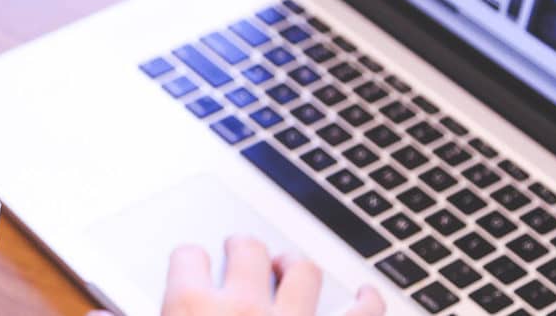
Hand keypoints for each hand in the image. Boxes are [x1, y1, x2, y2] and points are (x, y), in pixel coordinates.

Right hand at [87, 236, 384, 315]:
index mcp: (189, 311)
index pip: (187, 256)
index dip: (187, 259)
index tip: (189, 264)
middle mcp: (242, 306)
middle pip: (245, 250)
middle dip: (240, 247)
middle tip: (238, 250)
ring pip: (301, 270)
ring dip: (294, 264)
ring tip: (287, 266)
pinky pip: (363, 313)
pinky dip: (368, 300)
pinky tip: (367, 293)